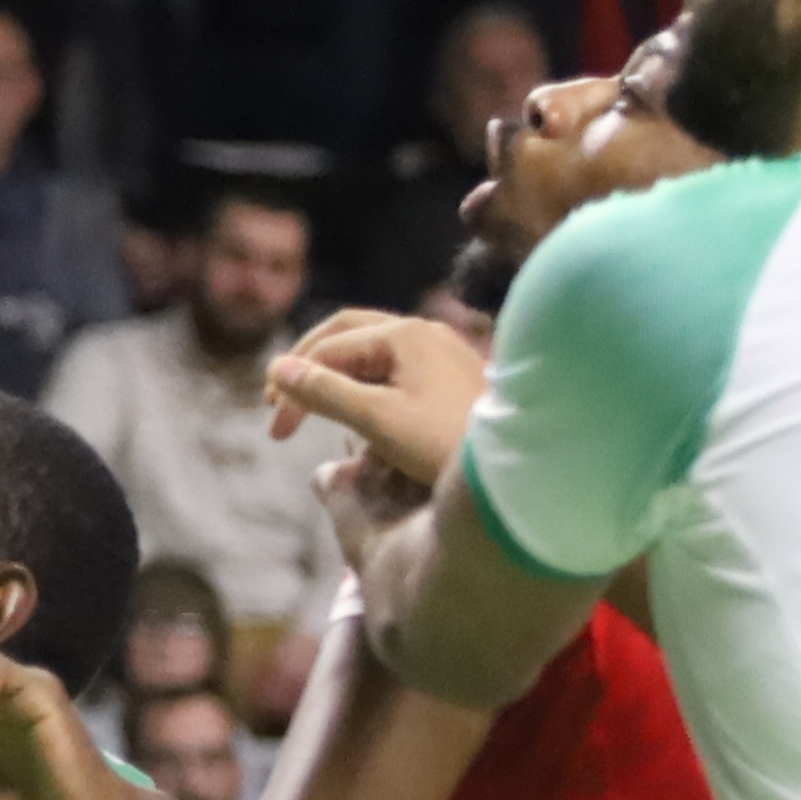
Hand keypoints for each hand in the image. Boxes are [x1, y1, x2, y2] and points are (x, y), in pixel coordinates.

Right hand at [266, 309, 489, 497]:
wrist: (524, 467)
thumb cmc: (450, 442)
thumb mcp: (377, 420)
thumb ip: (324, 392)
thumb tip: (277, 369)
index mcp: (403, 335)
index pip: (328, 349)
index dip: (293, 386)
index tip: (276, 428)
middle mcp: (424, 332)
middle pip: (347, 335)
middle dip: (310, 367)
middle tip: (280, 403)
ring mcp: (444, 352)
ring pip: (373, 353)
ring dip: (338, 378)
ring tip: (316, 410)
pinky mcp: (456, 377)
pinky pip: (398, 370)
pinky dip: (367, 387)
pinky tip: (363, 415)